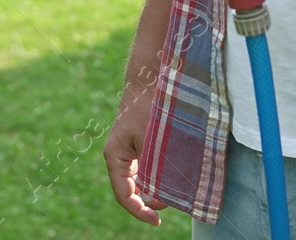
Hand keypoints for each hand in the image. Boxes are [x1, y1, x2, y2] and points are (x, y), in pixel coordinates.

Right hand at [103, 83, 165, 225]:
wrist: (150, 74)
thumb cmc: (149, 106)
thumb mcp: (153, 141)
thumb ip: (156, 170)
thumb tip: (161, 198)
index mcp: (115, 158)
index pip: (125, 196)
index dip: (141, 212)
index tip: (158, 221)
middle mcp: (120, 157)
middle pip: (135, 189)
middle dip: (154, 197)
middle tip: (176, 198)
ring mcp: (131, 150)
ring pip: (145, 178)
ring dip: (160, 183)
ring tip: (180, 182)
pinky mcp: (142, 142)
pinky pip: (151, 165)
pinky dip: (163, 170)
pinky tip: (178, 167)